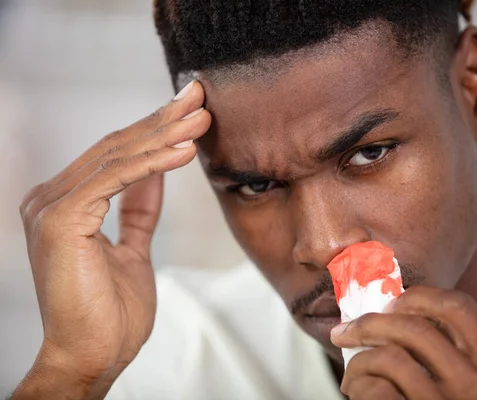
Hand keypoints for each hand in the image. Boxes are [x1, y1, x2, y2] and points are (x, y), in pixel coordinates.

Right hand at [14, 81, 209, 398]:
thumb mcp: (132, 248)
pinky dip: (152, 164)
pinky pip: (114, 180)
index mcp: (67, 204)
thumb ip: (137, 210)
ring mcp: (52, 208)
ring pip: (117, 158)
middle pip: (117, 148)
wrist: (93, 355)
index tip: (190, 111)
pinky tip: (183, 150)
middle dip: (162, 120)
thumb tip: (155, 175)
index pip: (116, 156)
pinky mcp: (61, 221)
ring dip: (164, 134)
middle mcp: (53, 198)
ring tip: (200, 118)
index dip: (154, 130)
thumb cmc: (109, 312)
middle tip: (198, 96)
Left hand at [331, 286, 476, 399]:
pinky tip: (357, 393)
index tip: (390, 304)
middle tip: (346, 330)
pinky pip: (375, 390)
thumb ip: (454, 355)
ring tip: (354, 375)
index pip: (458, 307)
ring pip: (389, 357)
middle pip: (414, 327)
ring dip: (359, 361)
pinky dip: (357, 385)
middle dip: (369, 322)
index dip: (416, 297)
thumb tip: (394, 310)